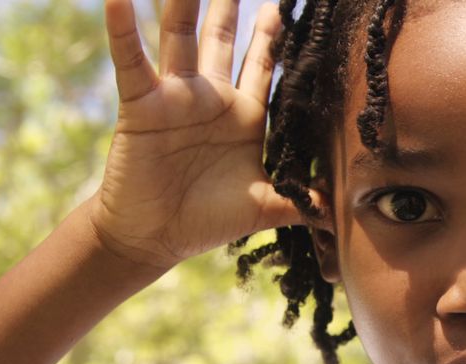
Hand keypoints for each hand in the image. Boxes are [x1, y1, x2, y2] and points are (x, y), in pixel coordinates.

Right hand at [91, 0, 299, 269]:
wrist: (154, 238)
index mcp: (243, 116)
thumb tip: (342, 211)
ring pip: (181, 38)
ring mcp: (175, 97)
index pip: (262, 64)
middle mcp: (210, 98)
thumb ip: (303, 201)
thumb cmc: (207, 220)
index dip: (274, 34)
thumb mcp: (265, 207)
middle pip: (223, 38)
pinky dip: (123, 31)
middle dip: (230, 5)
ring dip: (183, 3)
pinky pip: (132, 63)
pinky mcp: (142, 106)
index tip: (287, 4)